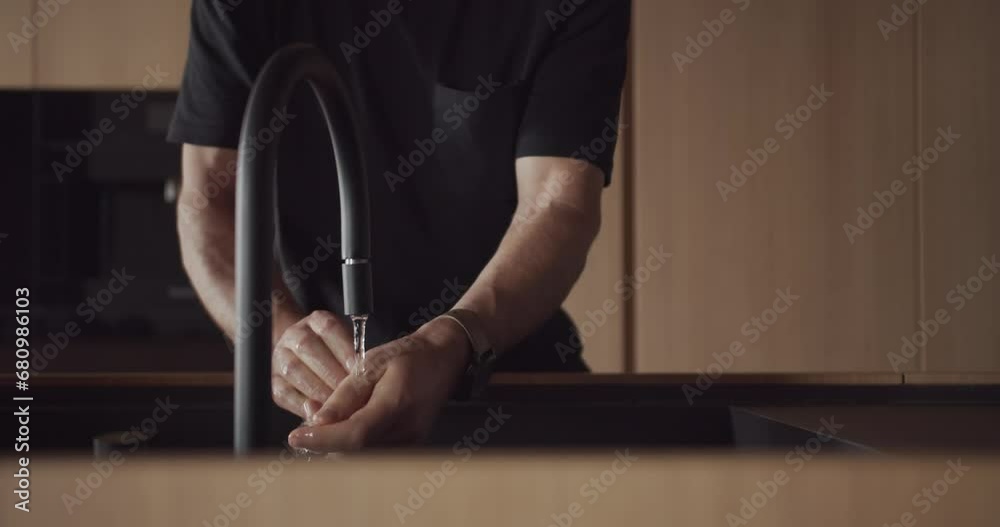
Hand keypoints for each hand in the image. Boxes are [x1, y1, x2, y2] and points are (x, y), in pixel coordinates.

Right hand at [271, 310, 354, 419]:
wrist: (304, 356)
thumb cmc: (336, 354)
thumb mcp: (347, 346)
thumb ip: (352, 356)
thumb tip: (360, 374)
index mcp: (316, 321)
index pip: (329, 328)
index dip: (344, 349)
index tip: (359, 369)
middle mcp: (294, 334)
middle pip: (308, 348)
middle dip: (331, 372)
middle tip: (349, 391)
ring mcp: (280, 356)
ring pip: (294, 370)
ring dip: (317, 389)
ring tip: (335, 404)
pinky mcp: (273, 381)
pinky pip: (283, 392)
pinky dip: (301, 404)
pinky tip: (317, 412)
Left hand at [287, 316, 469, 451]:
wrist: (444, 358)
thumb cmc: (409, 354)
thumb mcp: (372, 362)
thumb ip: (345, 393)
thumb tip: (319, 421)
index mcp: (396, 404)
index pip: (353, 435)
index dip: (322, 439)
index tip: (296, 437)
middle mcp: (407, 429)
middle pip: (355, 452)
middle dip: (324, 442)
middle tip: (307, 421)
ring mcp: (411, 440)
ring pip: (363, 456)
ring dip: (336, 444)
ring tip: (322, 419)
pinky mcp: (410, 444)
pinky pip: (374, 452)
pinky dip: (353, 443)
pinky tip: (343, 425)